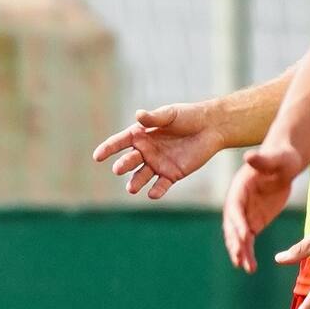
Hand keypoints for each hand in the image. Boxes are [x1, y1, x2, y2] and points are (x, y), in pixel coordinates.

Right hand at [92, 103, 225, 198]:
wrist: (211, 128)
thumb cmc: (189, 116)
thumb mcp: (170, 114)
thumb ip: (154, 118)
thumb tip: (138, 115)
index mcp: (141, 134)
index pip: (120, 142)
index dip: (108, 148)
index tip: (97, 156)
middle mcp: (146, 151)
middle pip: (129, 160)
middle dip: (123, 165)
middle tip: (118, 169)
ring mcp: (158, 164)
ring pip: (141, 176)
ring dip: (136, 182)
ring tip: (132, 188)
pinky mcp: (172, 174)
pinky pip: (161, 185)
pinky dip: (156, 191)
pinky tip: (153, 194)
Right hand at [222, 146, 301, 272]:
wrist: (284, 164)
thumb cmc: (281, 158)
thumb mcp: (275, 159)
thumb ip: (262, 160)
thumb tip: (248, 156)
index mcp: (239, 188)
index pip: (235, 208)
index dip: (238, 222)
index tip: (245, 236)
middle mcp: (237, 203)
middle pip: (232, 226)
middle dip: (235, 242)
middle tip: (240, 259)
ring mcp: (244, 214)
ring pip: (238, 237)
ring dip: (240, 252)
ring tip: (247, 268)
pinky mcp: (253, 221)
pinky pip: (248, 240)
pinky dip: (248, 253)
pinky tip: (251, 267)